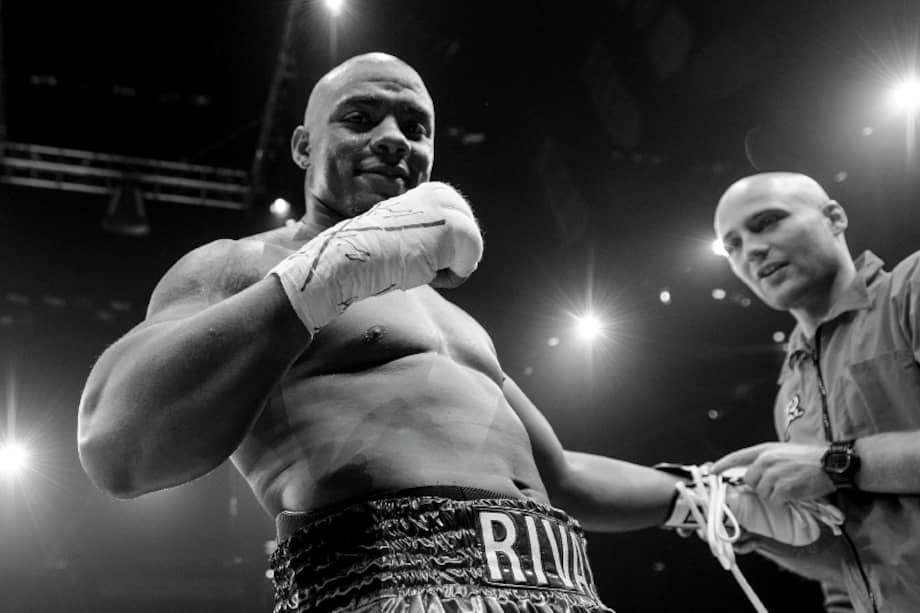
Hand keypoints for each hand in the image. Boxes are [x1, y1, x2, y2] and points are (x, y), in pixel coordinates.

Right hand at [271, 182, 482, 330]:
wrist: (353, 257)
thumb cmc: (371, 254)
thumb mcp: (404, 235)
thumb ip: (427, 234)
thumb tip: (447, 252)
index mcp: (430, 192)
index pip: (457, 231)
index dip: (438, 253)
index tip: (410, 253)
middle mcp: (442, 193)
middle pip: (469, 240)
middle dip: (449, 259)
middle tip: (417, 261)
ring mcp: (450, 209)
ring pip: (470, 252)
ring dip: (446, 268)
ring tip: (417, 263)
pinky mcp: (458, 228)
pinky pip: (470, 264)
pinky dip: (450, 278)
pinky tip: (423, 270)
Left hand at [712, 442, 834, 504]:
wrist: (831, 463)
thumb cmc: (810, 459)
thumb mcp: (784, 452)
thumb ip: (767, 461)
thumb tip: (753, 475)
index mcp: (765, 450)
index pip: (737, 457)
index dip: (723, 464)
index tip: (712, 471)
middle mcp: (766, 460)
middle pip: (749, 480)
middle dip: (760, 486)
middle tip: (779, 484)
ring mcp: (773, 474)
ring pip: (762, 493)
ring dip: (774, 495)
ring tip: (790, 486)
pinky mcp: (783, 487)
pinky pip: (775, 501)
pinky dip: (784, 501)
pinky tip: (795, 492)